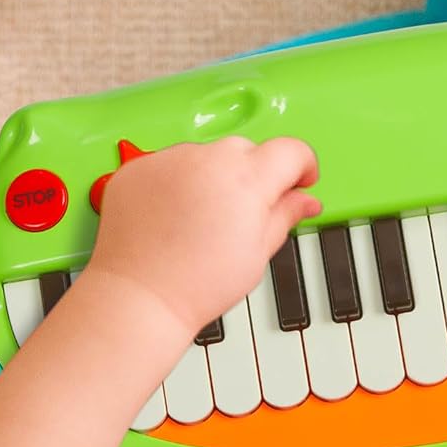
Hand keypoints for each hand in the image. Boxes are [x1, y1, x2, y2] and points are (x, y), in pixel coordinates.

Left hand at [83, 136, 321, 335]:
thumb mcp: (258, 252)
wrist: (141, 295)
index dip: (302, 168)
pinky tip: (175, 218)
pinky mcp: (140, 167)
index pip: (290, 151)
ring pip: (207, 156)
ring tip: (203, 222)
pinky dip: (177, 183)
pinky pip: (171, 165)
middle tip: (246, 215)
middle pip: (247, 150)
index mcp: (247, 179)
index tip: (300, 182)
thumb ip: (285, 215)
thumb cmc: (198, 283)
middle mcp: (208, 159)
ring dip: (213, 177)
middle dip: (255, 175)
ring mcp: (170, 159)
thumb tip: (306, 200)